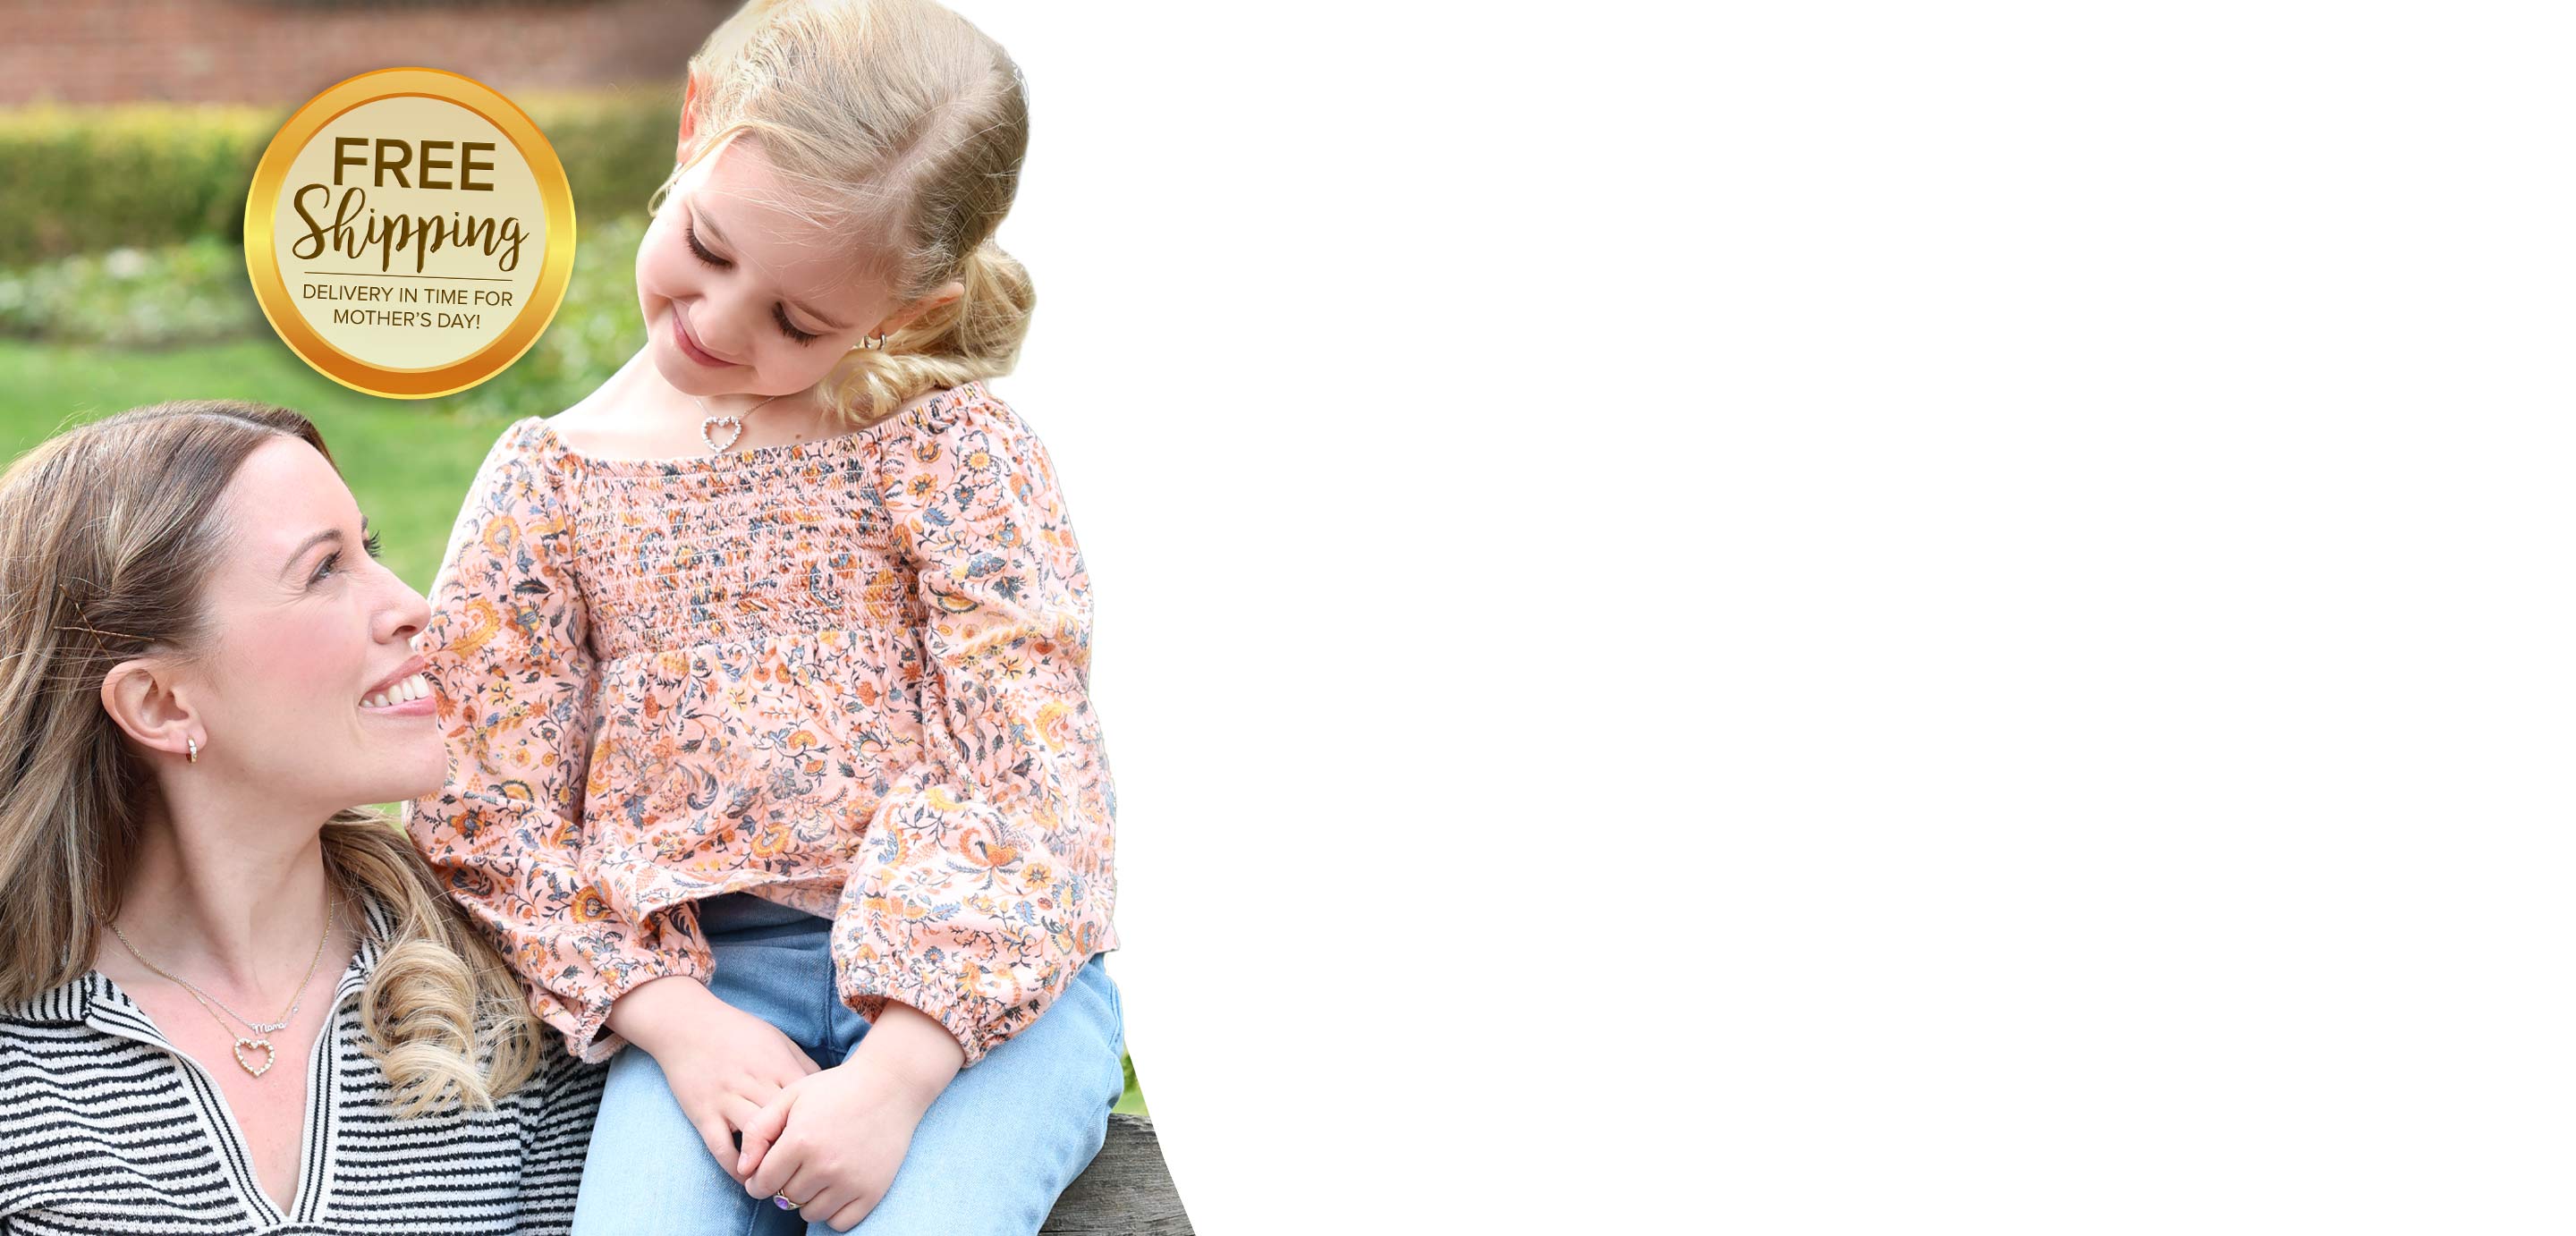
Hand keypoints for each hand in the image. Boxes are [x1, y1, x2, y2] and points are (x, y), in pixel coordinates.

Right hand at [607, 975, 818, 1180]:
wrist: (686, 1025)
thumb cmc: (738, 1032)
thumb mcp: (778, 1039)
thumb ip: (803, 1065)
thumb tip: (830, 1092)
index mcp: (778, 1065)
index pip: (808, 1102)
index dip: (821, 1125)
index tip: (828, 1142)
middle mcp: (754, 1083)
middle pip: (784, 1123)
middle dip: (799, 1148)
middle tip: (811, 1168)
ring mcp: (727, 1099)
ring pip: (755, 1138)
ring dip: (770, 1162)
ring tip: (782, 1179)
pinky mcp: (703, 1113)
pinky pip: (721, 1147)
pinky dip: (736, 1167)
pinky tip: (748, 1177)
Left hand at [736, 1001, 963, 1230]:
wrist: (890, 1085)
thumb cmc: (835, 1089)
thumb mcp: (790, 1097)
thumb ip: (759, 1130)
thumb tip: (743, 1169)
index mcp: (800, 1141)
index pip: (762, 1183)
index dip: (758, 1180)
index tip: (766, 1171)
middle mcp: (825, 1166)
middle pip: (785, 1199)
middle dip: (783, 1186)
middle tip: (796, 1166)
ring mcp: (851, 1182)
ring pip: (810, 1213)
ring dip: (807, 1199)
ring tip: (816, 1175)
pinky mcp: (873, 1192)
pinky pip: (840, 1223)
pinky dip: (833, 1212)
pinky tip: (835, 1189)